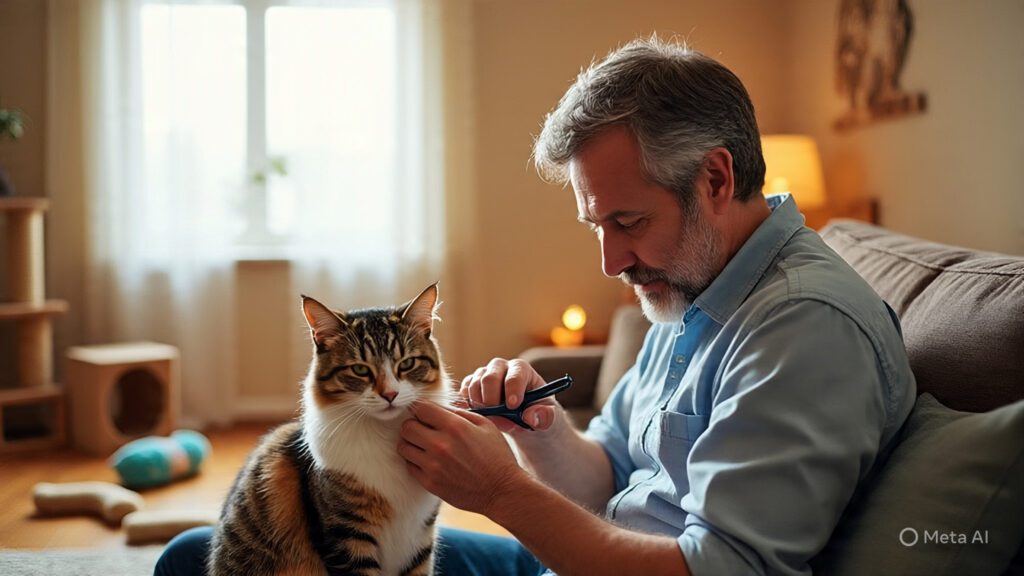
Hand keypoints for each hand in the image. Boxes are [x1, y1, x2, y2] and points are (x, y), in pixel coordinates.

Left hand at [398, 402, 523, 514]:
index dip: (422, 409)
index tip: (427, 414)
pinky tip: (429, 461)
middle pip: (407, 427)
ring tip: (424, 445)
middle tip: (424, 429)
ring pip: (403, 446)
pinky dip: (416, 461)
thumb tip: (438, 407)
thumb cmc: (496, 455)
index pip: (421, 408)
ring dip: (412, 443)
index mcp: (454, 426)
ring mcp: (432, 465)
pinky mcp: (429, 482)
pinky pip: (409, 466)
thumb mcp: (485, 425)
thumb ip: (459, 413)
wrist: (501, 490)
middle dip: (414, 425)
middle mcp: (440, 444)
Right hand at [460, 358, 559, 433]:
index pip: (515, 374)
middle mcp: (501, 368)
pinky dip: (467, 406)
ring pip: (474, 384)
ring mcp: (484, 375)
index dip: (513, 389)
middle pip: (489, 377)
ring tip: (493, 420)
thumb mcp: (550, 419)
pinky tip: (479, 418)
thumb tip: (531, 417)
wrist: (524, 422)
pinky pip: (463, 393)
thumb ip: (545, 417)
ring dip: (479, 405)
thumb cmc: (538, 416)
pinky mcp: (471, 386)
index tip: (514, 407)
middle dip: (492, 398)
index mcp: (522, 370)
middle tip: (498, 416)